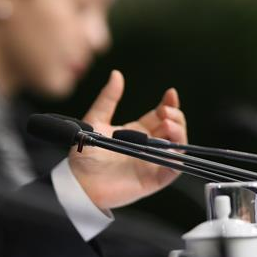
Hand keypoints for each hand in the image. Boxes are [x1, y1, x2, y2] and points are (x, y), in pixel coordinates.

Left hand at [69, 70, 186, 209]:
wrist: (77, 182)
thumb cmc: (84, 155)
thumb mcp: (95, 120)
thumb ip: (108, 98)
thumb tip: (117, 74)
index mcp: (136, 132)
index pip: (160, 115)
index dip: (169, 104)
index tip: (170, 93)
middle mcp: (147, 146)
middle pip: (173, 129)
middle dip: (175, 116)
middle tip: (166, 111)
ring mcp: (151, 162)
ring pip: (177, 148)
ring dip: (179, 134)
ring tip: (168, 124)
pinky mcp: (152, 180)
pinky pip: (172, 170)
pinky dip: (177, 160)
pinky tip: (172, 148)